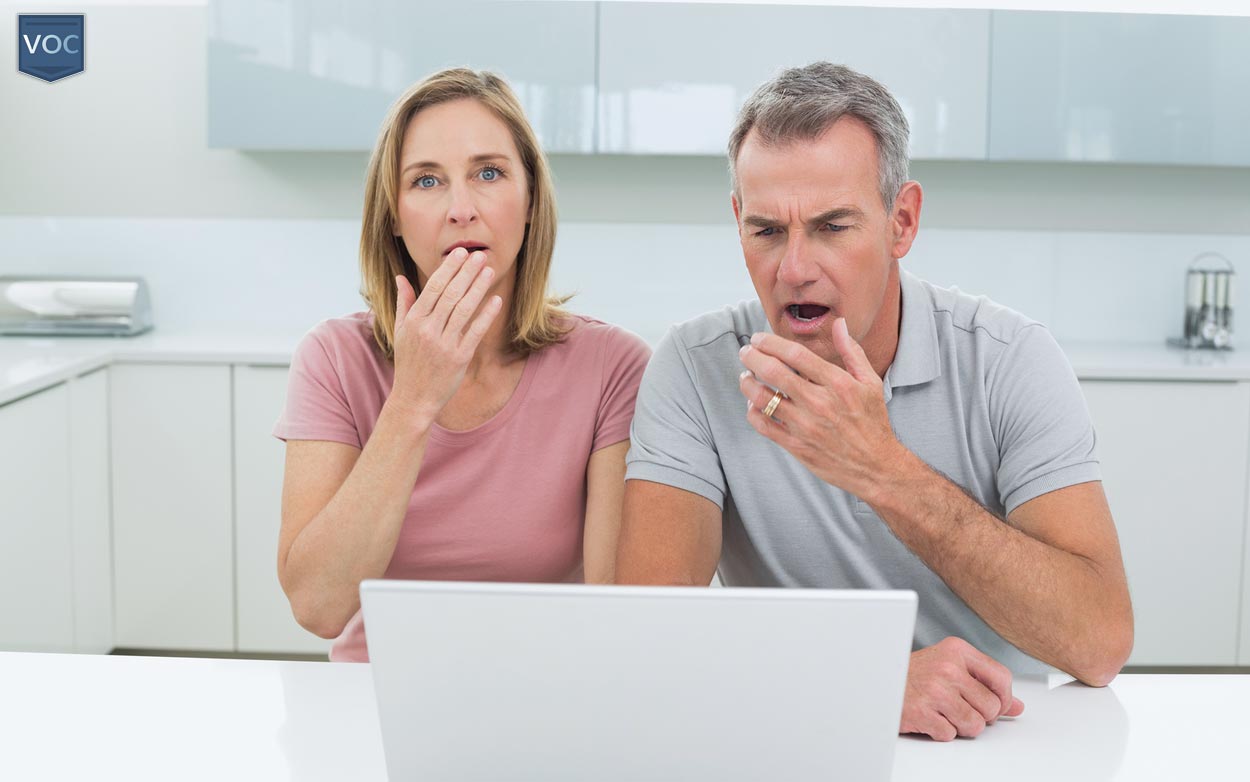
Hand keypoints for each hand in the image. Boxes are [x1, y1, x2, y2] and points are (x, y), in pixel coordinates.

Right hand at [389, 248, 502, 421]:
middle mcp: (428, 330)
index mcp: (413, 321)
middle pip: (451, 294)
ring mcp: (444, 344)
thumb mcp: (400, 332)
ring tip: (489, 271)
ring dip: (478, 287)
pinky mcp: (459, 358)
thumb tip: (401, 277)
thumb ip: (404, 303)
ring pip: (464, 309)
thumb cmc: (408, 363)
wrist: (414, 398)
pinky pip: (476, 332)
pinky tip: (496, 300)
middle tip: (480, 255)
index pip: (433, 287)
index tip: (461, 253)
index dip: (449, 268)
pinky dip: (486, 315)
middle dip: (467, 272)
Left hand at [737, 317, 898, 499]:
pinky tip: (753, 403)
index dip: (771, 342)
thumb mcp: (870, 383)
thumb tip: (840, 324)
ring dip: (748, 383)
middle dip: (752, 357)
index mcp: (837, 383)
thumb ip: (852, 352)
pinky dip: (752, 411)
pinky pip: (763, 425)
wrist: (876, 467)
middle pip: (773, 371)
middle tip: (746, 352)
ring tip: (746, 376)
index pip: (795, 354)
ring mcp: (805, 426)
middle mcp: (819, 403)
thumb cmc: (873, 422)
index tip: (759, 338)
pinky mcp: (796, 446)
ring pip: (763, 398)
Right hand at [900, 637, 1024, 740]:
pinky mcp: (922, 711)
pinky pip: (950, 734)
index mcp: (957, 650)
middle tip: (959, 708)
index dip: (1003, 697)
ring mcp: (934, 689)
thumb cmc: (913, 675)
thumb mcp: (950, 667)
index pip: (1001, 677)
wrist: (877, 681)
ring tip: (944, 713)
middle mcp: (947, 667)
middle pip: (991, 706)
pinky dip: (941, 731)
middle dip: (980, 715)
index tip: (994, 704)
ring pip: (975, 724)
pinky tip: (929, 717)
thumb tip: (1016, 706)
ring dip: (961, 726)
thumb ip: (984, 684)